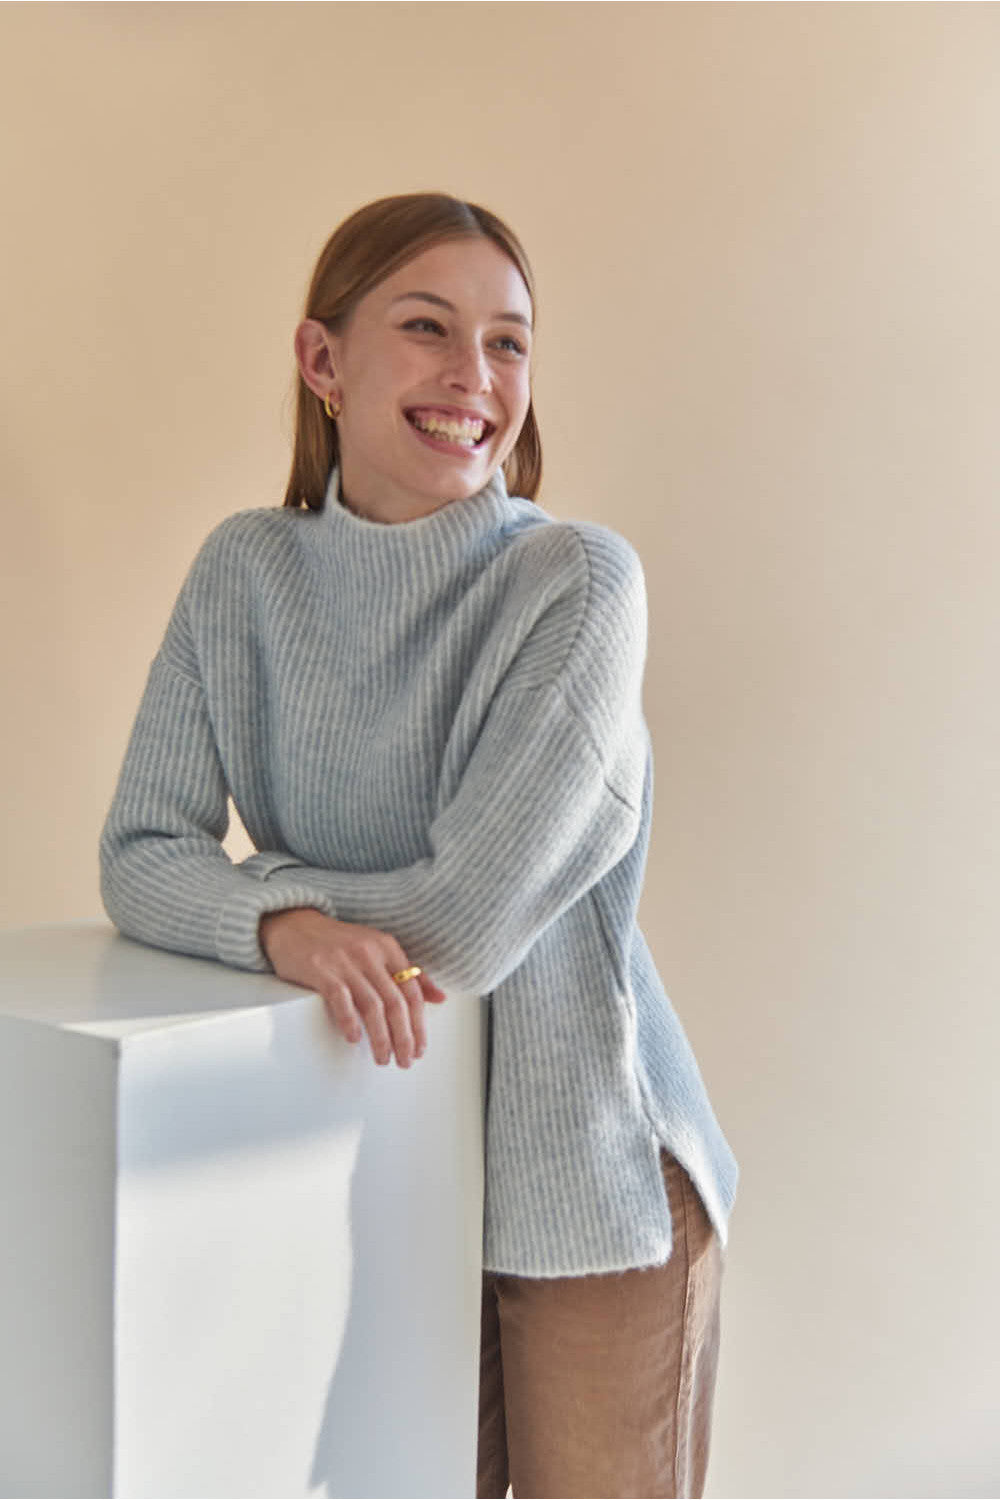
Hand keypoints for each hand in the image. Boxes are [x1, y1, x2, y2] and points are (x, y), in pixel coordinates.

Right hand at [259, 907, 446, 1067]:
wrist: (294, 924)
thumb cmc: (338, 942)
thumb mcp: (378, 949)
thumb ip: (408, 972)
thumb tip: (439, 997)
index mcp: (388, 948)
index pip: (413, 991)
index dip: (419, 1024)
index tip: (419, 1047)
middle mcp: (370, 953)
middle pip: (395, 1002)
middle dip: (404, 1037)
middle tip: (405, 1060)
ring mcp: (345, 961)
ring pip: (372, 1006)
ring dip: (380, 1038)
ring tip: (382, 1057)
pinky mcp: (321, 969)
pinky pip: (341, 1000)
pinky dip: (349, 1022)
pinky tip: (354, 1038)